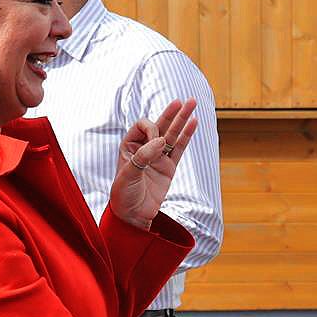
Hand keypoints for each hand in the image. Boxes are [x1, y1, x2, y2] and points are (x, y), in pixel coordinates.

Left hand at [107, 100, 197, 230]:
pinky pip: (180, 148)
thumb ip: (143, 157)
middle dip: (170, 113)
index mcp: (129, 146)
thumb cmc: (123, 195)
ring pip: (172, 134)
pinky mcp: (169, 167)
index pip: (143, 127)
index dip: (151, 129)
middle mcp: (144, 149)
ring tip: (192, 103)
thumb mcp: (127, 175)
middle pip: (160, 126)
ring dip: (182, 119)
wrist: (133, 216)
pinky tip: (194, 122)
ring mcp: (158, 157)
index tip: (156, 143)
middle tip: (182, 100)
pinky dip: (187, 136)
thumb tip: (161, 142)